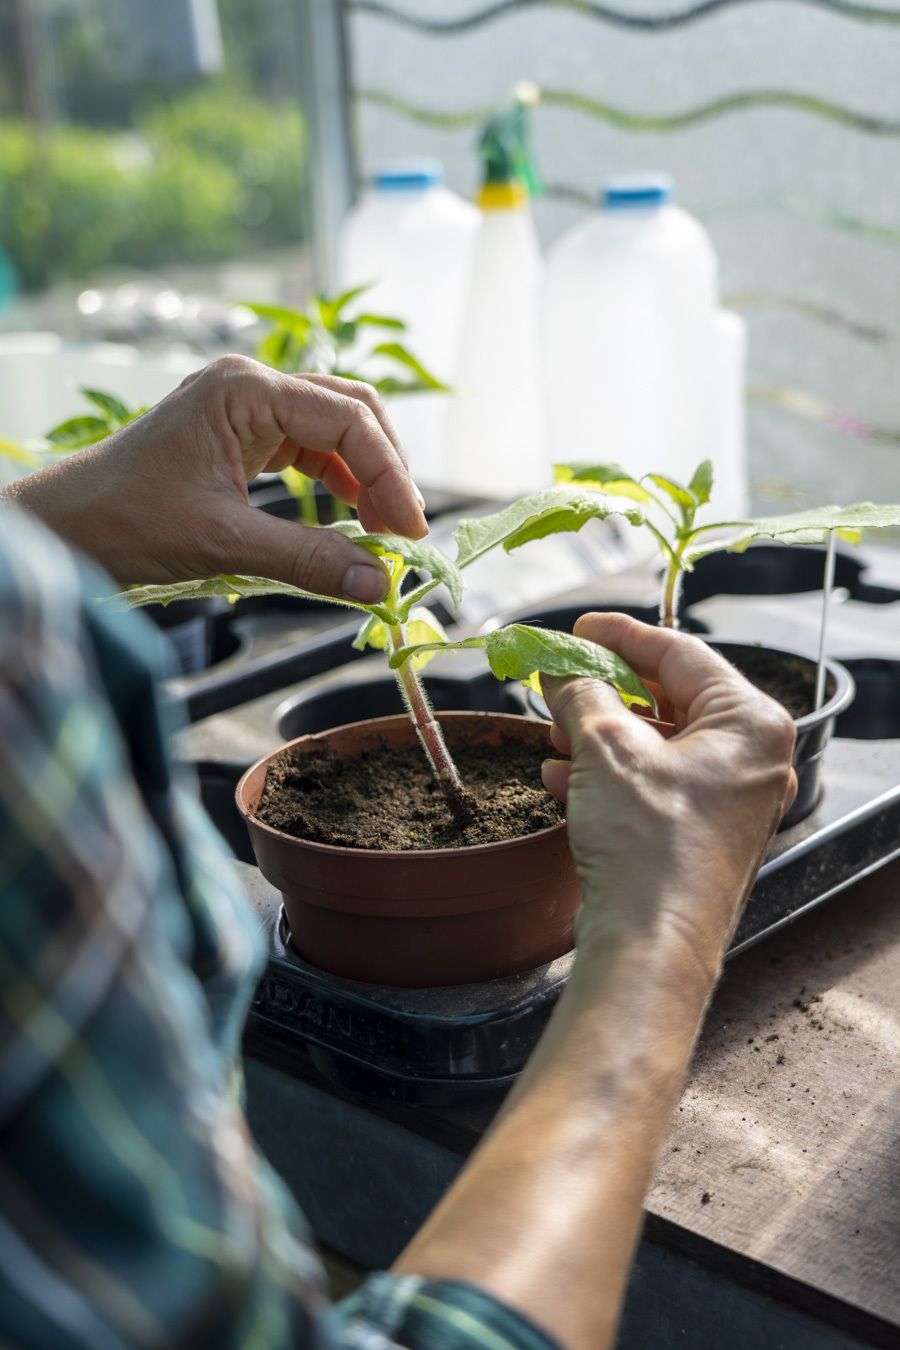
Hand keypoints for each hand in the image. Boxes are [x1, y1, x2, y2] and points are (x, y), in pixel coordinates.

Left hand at [2, 356, 426, 604]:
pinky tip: (352, 519)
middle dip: (386, 469)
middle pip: (350, 412)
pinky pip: (307, 450)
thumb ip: (307, 560)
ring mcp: (244, 408)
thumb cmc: (126, 522)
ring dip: (366, 477)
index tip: (411, 532)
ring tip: (383, 532)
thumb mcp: (225, 542)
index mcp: (244, 391)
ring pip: (334, 430)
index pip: (347, 420)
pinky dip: (337, 483)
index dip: (391, 475)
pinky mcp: (240, 435)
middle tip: (404, 532)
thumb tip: (378, 585)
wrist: (65, 527)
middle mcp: (250, 387)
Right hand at [541, 612, 797, 977]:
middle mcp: (753, 761)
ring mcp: (731, 802)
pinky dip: (610, 774)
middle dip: (606, 690)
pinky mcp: (703, 836)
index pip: (681, 653)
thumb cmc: (648, 847)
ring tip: (554, 731)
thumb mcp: (604, 748)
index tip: (579, 629)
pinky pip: (655, 784)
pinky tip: (561, 777)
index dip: (621, 635)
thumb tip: (558, 667)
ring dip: (601, 733)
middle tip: (559, 679)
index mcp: (751, 725)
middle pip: (671, 699)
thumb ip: (580, 693)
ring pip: (659, 745)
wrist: (652, 945)